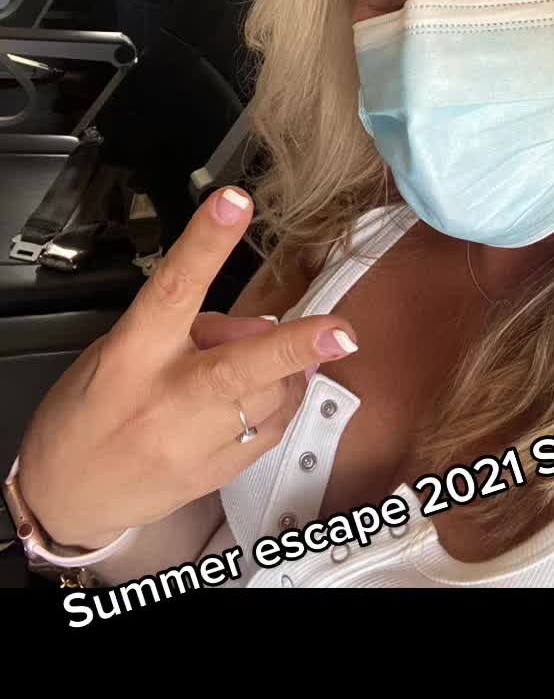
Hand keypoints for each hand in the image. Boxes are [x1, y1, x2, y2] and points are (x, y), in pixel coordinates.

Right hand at [18, 189, 357, 549]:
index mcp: (133, 351)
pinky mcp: (214, 477)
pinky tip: (264, 394)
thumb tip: (258, 324)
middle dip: (295, 347)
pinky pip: (271, 431)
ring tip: (268, 361)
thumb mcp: (121, 348)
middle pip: (239, 367)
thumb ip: (190, 328)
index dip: (206, 244)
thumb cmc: (91, 408)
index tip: (234, 204)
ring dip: (287, 370)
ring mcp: (191, 444)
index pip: (174, 287)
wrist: (68, 493)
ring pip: (268, 398)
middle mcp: (165, 398)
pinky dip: (280, 403)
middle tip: (340, 331)